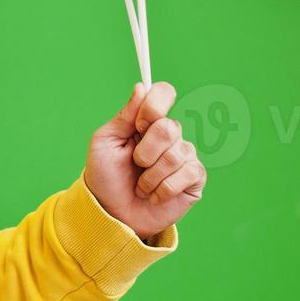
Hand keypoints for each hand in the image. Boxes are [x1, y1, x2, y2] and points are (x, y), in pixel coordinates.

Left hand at [84, 81, 205, 240]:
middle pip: (169, 127)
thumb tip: (141, 87)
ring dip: (150, 176)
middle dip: (145, 151)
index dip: (153, 107)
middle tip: (135, 163)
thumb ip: (124, 116)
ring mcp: (184, 156)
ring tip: (141, 185)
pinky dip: (163, 188)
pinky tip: (155, 195)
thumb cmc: (106, 176)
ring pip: (176, 155)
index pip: (164, 93)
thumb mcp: (105, 142)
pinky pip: (187, 173)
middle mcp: (169, 135)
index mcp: (146, 121)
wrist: (111, 213)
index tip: (138, 125)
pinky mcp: (194, 179)